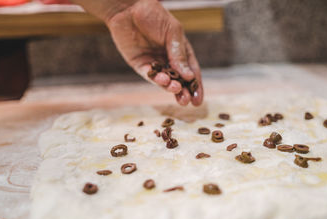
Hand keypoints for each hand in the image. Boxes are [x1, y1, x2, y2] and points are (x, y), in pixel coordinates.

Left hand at [72, 0, 203, 105]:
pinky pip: (150, 76)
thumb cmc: (154, 15)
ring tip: (175, 89)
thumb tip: (189, 77)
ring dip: (170, 87)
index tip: (198, 100)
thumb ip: (179, 54)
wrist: (129, 8)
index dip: (195, 87)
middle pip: (178, 81)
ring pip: (164, 81)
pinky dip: (157, 79)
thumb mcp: (173, 33)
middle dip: (183, 92)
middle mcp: (168, 60)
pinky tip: (163, 80)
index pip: (191, 72)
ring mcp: (154, 63)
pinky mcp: (140, 65)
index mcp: (180, 51)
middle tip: (186, 102)